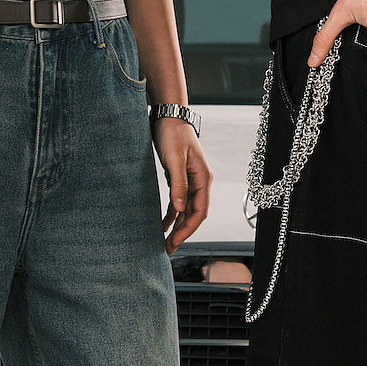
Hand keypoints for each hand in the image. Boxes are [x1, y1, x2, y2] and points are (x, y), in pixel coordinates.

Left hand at [154, 118, 210, 252]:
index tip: (175, 241)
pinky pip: (178, 202)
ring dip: (177, 226)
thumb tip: (179, 209)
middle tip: (168, 248)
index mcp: (203, 178)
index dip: (188, 229)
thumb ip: (178, 184)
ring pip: (185, 210)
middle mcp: (199, 182)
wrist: (168, 116)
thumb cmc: (173, 134)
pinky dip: (171, 214)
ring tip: (165, 242)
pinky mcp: (179, 178)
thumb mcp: (175, 159)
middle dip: (182, 232)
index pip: (199, 211)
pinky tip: (163, 225)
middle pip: (194, 214)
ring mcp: (190, 181)